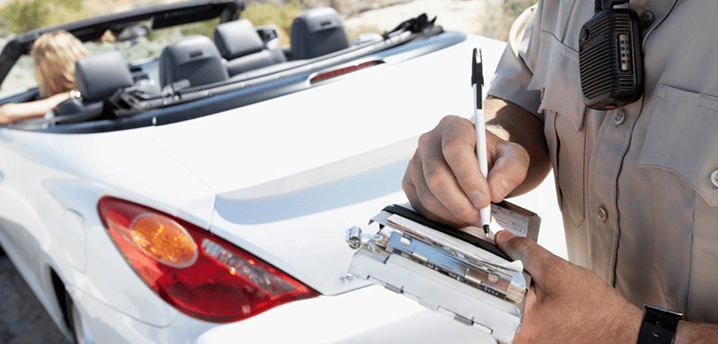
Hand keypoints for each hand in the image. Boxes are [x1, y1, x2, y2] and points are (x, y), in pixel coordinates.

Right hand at [402, 115, 529, 226]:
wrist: (479, 163)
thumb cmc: (493, 158)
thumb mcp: (514, 158)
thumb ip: (512, 170)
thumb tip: (494, 191)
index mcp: (453, 126)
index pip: (454, 149)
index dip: (469, 178)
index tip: (485, 199)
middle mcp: (429, 141)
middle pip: (437, 177)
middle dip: (461, 204)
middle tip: (481, 216)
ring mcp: (415, 162)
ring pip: (429, 196)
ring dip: (453, 214)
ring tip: (474, 216)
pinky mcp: (409, 182)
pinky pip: (421, 206)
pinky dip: (442, 218)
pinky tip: (458, 215)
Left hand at [494, 231, 642, 343]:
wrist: (621, 330)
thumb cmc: (597, 310)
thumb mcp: (557, 271)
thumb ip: (525, 252)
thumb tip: (503, 240)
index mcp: (519, 328)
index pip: (485, 297)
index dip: (485, 274)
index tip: (484, 262)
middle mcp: (519, 341)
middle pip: (493, 303)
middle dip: (501, 284)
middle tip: (517, 275)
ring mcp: (527, 343)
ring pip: (505, 310)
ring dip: (513, 293)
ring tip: (533, 288)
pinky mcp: (534, 341)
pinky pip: (518, 318)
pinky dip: (523, 304)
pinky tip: (538, 298)